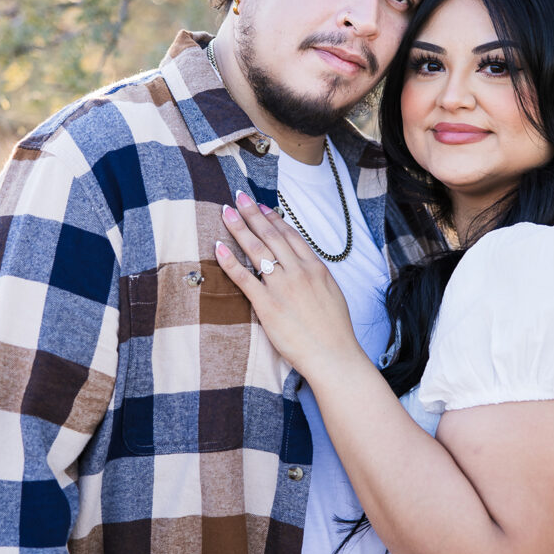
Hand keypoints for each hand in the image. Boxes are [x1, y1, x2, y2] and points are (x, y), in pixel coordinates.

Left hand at [216, 191, 361, 379]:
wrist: (334, 355)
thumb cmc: (335, 331)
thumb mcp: (332, 294)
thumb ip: (317, 277)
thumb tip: (305, 267)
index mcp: (316, 268)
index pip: (290, 235)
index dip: (274, 219)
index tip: (262, 207)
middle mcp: (298, 271)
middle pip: (271, 235)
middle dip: (252, 214)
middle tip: (238, 197)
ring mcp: (282, 286)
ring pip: (257, 249)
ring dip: (239, 228)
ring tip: (226, 212)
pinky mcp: (267, 305)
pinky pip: (244, 277)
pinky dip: (229, 260)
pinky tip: (218, 247)